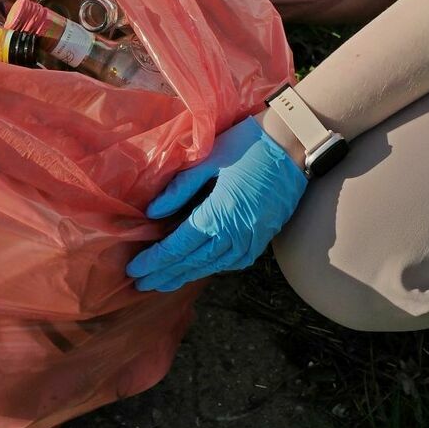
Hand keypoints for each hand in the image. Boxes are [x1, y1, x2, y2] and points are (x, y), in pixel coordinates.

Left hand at [127, 116, 306, 291]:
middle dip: (165, 274)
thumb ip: (180, 189)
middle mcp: (235, 234)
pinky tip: (201, 268)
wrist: (293, 143)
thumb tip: (152, 213)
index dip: (154, 261)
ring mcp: (252, 238)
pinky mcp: (264, 237)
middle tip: (142, 284)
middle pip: (193, 262)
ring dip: (187, 276)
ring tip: (164, 283)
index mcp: (217, 213)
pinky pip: (234, 262)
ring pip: (213, 266)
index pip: (178, 247)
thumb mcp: (208, 159)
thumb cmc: (247, 144)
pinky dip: (214, 268)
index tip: (134, 270)